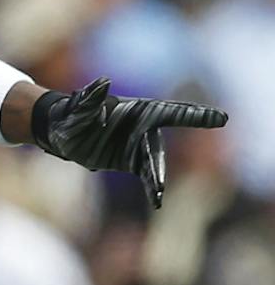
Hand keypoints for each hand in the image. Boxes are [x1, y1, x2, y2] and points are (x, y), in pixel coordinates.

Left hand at [31, 78, 226, 209]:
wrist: (63, 132)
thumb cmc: (70, 115)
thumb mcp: (76, 108)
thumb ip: (90, 99)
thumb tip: (104, 83)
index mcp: (138, 111)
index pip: (173, 112)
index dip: (196, 116)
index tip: (222, 119)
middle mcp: (144, 128)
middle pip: (158, 146)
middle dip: (160, 161)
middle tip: (159, 180)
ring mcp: (139, 146)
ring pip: (154, 164)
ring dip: (156, 179)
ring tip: (157, 194)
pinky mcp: (132, 161)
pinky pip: (146, 176)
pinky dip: (151, 188)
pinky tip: (156, 201)